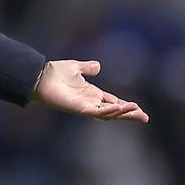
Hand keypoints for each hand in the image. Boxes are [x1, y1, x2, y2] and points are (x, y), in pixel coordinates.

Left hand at [32, 60, 148, 121]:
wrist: (40, 76)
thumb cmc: (54, 73)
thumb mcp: (76, 67)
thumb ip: (88, 67)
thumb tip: (98, 66)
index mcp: (91, 93)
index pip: (112, 101)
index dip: (125, 105)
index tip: (138, 108)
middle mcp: (90, 102)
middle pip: (113, 110)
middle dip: (129, 114)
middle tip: (144, 117)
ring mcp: (85, 106)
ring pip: (108, 113)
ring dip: (122, 112)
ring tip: (136, 111)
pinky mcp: (79, 108)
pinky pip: (96, 112)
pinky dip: (108, 110)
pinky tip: (119, 108)